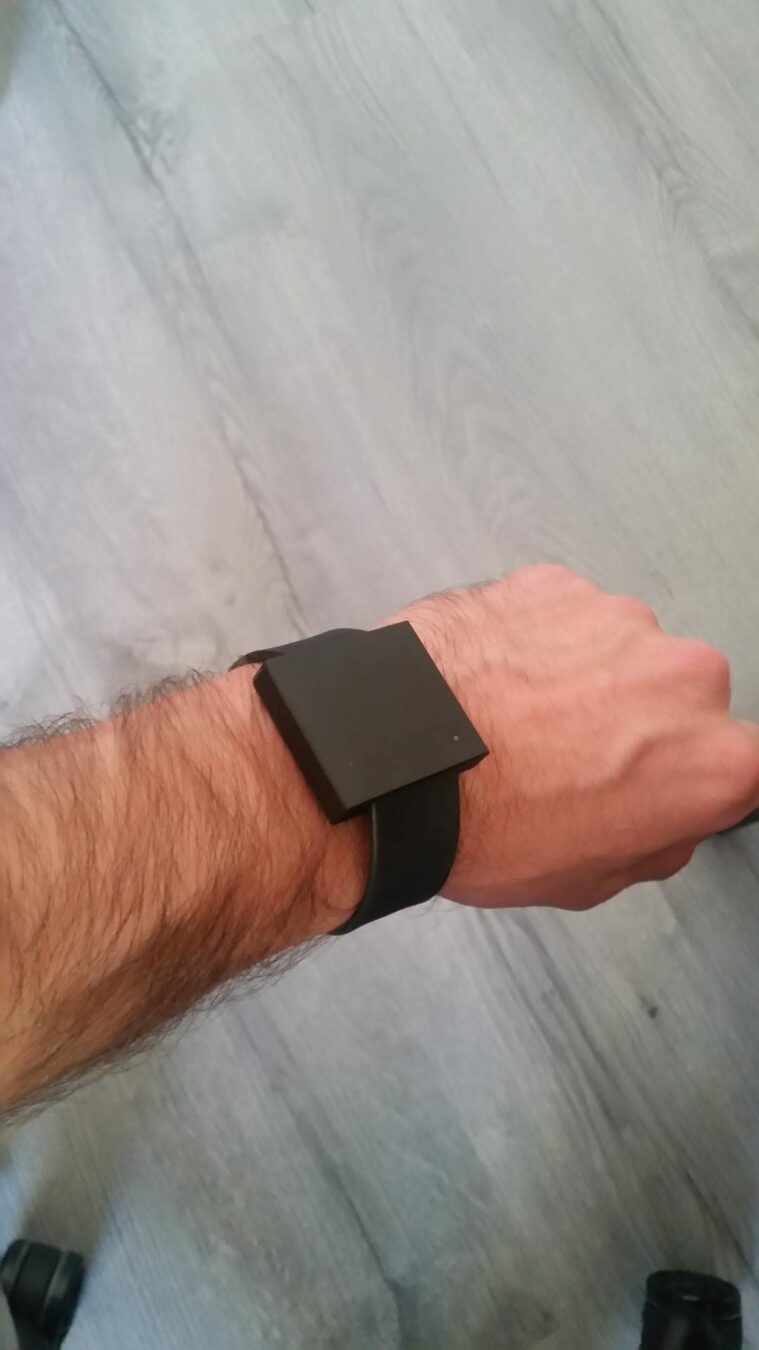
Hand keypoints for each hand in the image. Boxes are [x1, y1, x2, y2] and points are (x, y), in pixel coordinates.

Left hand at [392, 566, 758, 910]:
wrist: (395, 764)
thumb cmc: (484, 824)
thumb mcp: (590, 880)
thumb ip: (655, 841)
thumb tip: (663, 820)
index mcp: (713, 760)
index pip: (737, 763)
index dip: (691, 778)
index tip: (658, 783)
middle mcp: (684, 678)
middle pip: (682, 697)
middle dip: (639, 721)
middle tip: (572, 758)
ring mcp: (619, 620)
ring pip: (621, 649)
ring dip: (586, 676)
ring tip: (518, 720)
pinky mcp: (557, 585)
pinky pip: (562, 616)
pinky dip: (536, 640)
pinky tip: (494, 682)